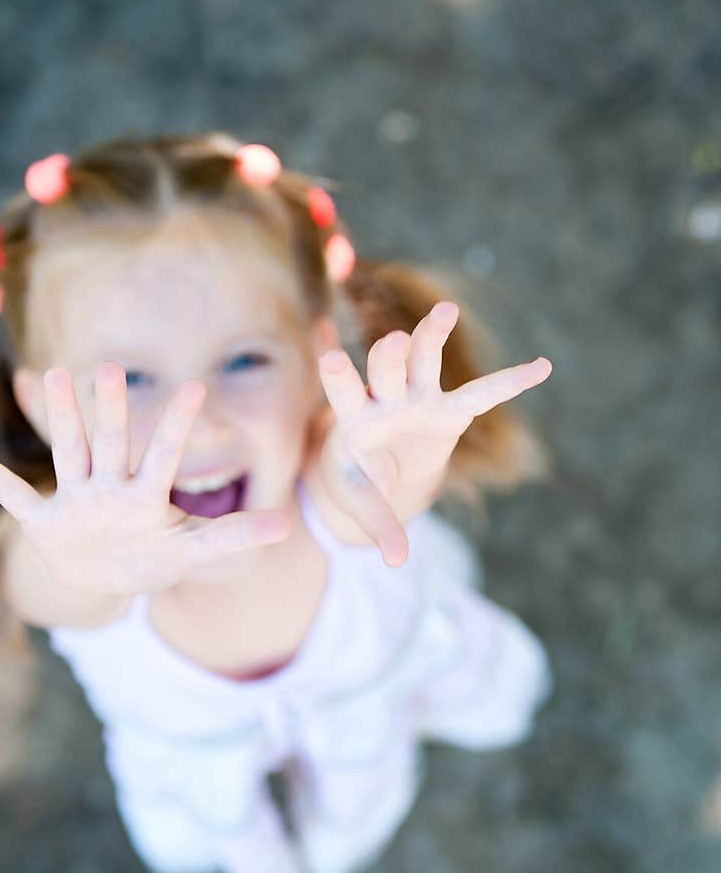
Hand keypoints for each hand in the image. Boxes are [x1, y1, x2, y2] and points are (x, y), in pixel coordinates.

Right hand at [0, 363, 290, 596]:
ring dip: (57, 420)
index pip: (164, 455)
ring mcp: (75, 501)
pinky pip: (13, 495)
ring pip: (67, 454)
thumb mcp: (194, 551)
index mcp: (146, 494)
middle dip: (109, 410)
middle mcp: (109, 487)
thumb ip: (235, 536)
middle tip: (110, 367)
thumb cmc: (155, 557)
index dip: (176, 425)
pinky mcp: (45, 521)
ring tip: (45, 375)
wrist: (107, 577)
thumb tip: (288, 526)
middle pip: (110, 443)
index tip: (193, 388)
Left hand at [317, 302, 551, 565]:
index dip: (339, 376)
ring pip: (424, 359)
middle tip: (394, 341)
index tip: (331, 357)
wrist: (381, 473)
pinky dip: (511, 383)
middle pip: (385, 368)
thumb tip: (396, 561)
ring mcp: (417, 396)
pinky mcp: (449, 408)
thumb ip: (379, 524)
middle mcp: (384, 397)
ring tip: (446, 311)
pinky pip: (483, 394)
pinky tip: (542, 367)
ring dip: (433, 335)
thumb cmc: (360, 482)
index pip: (342, 391)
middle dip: (390, 356)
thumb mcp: (362, 503)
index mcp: (352, 417)